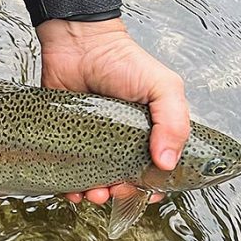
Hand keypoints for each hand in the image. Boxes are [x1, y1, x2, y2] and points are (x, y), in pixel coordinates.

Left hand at [37, 18, 189, 204]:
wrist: (78, 46)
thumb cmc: (123, 61)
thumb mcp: (162, 87)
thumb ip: (174, 122)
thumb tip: (166, 163)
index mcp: (150, 133)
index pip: (157, 171)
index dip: (153, 187)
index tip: (146, 192)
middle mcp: (122, 142)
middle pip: (125, 182)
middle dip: (121, 193)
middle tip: (114, 190)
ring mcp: (93, 143)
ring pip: (96, 183)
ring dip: (95, 195)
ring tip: (92, 192)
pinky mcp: (67, 142)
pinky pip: (68, 174)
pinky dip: (70, 187)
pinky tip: (71, 190)